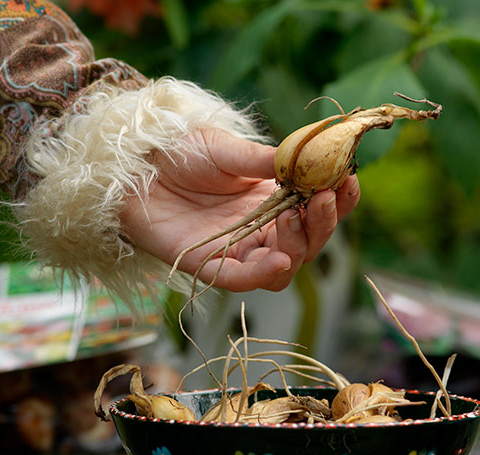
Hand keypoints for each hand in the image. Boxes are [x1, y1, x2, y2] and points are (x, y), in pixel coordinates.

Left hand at [120, 128, 359, 291]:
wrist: (130, 164)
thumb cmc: (178, 152)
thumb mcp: (226, 149)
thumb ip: (264, 160)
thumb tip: (308, 159)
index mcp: (272, 200)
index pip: (315, 209)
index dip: (338, 200)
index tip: (349, 180)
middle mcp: (260, 229)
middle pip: (306, 243)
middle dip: (322, 222)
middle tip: (324, 197)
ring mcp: (235, 249)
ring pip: (282, 266)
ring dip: (299, 245)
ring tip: (298, 215)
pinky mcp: (206, 265)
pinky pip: (240, 280)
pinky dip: (262, 273)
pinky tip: (280, 260)